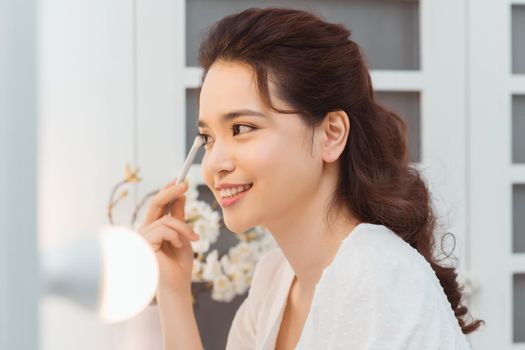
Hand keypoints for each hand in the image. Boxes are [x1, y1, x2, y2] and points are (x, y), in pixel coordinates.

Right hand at [138, 179, 199, 295]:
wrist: (177, 284)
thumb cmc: (179, 263)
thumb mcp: (183, 234)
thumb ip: (179, 216)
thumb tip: (180, 195)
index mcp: (154, 227)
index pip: (159, 204)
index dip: (168, 191)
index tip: (180, 180)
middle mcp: (145, 229)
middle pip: (156, 204)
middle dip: (171, 192)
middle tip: (186, 184)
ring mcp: (142, 236)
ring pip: (166, 219)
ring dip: (183, 228)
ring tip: (193, 239)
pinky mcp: (144, 244)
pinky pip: (164, 229)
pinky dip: (176, 236)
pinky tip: (180, 246)